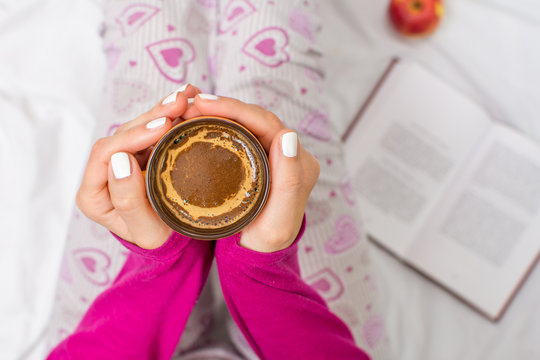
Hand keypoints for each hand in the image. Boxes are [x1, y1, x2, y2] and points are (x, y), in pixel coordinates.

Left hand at [76, 85, 200, 248]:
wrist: (170, 240)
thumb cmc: (157, 239)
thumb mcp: (145, 230)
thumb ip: (128, 200)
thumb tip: (121, 160)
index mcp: (93, 192)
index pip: (106, 153)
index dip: (134, 136)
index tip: (164, 126)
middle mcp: (103, 172)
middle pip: (123, 134)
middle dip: (152, 115)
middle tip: (180, 102)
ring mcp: (123, 160)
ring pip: (138, 127)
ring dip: (163, 110)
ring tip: (187, 96)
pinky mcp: (140, 154)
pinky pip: (153, 130)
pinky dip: (170, 114)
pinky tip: (187, 100)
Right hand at [190, 94, 319, 252]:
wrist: (260, 253)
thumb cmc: (267, 242)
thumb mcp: (278, 221)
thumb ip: (289, 181)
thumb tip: (288, 135)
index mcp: (298, 161)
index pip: (266, 123)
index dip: (235, 109)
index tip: (204, 103)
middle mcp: (288, 152)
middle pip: (254, 118)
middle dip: (222, 106)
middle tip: (190, 103)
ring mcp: (272, 153)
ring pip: (244, 123)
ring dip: (218, 112)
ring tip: (188, 109)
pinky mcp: (257, 158)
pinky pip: (237, 134)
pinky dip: (217, 125)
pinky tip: (197, 122)